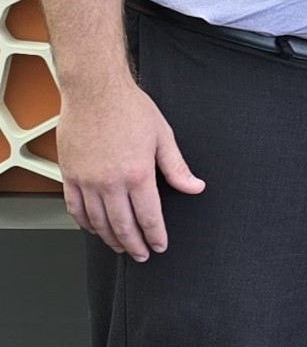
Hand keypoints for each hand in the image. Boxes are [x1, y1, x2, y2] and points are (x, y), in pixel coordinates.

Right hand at [56, 82, 204, 260]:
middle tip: (142, 255)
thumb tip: (195, 187)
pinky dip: (85, 224)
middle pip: (122, 226)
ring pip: (98, 223)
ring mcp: (87, 181)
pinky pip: (75, 209)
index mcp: (137, 173)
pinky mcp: (70, 176)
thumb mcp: (163, 136)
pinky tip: (94, 229)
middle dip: (134, 244)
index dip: (155, 235)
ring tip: (121, 246)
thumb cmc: (130, 108)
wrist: (95, 91)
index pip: (148, 216)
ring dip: (110, 238)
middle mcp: (110, 183)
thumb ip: (177, 167)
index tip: (159, 246)